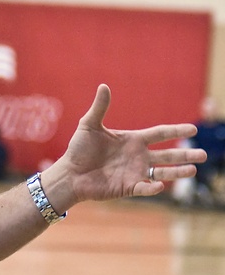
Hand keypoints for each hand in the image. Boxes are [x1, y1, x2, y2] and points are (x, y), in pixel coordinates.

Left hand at [57, 84, 202, 202]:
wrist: (70, 173)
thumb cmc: (79, 149)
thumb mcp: (89, 125)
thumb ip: (100, 108)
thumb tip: (104, 86)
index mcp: (132, 140)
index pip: (159, 134)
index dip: (175, 131)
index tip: (193, 128)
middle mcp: (138, 157)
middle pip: (167, 155)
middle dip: (185, 154)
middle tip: (204, 154)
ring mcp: (135, 173)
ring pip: (162, 172)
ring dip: (177, 172)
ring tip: (193, 170)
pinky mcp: (128, 188)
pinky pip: (145, 188)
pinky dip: (152, 187)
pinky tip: (159, 185)